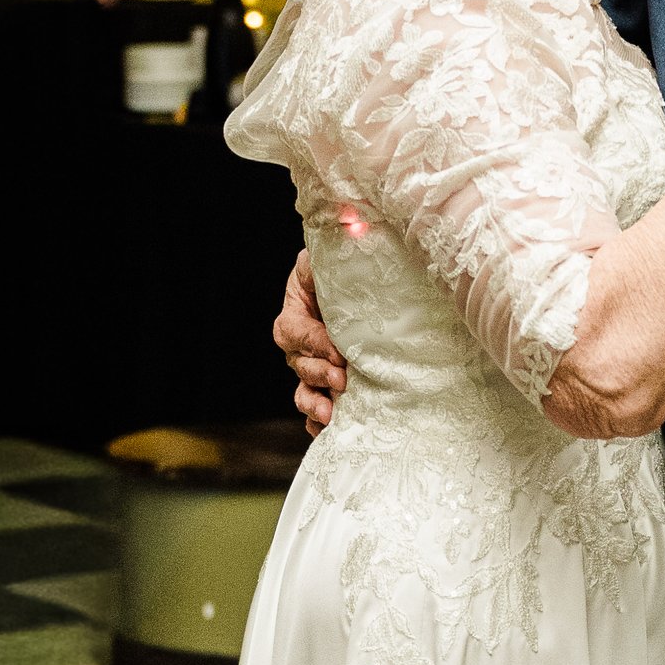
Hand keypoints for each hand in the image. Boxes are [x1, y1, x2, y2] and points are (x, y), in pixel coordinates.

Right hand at [275, 250, 347, 432]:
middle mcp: (300, 344)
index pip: (293, 331)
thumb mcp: (329, 257)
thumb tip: (343, 233)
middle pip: (297, 364)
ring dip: (314, 404)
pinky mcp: (330, 385)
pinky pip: (317, 408)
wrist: (372, 288)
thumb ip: (324, 255)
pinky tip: (331, 431)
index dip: (312, 343)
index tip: (337, 351)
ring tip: (330, 414)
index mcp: (295, 311)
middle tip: (343, 380)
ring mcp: (314, 367)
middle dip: (318, 374)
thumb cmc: (349, 268)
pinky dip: (319, 423)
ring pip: (303, 390)